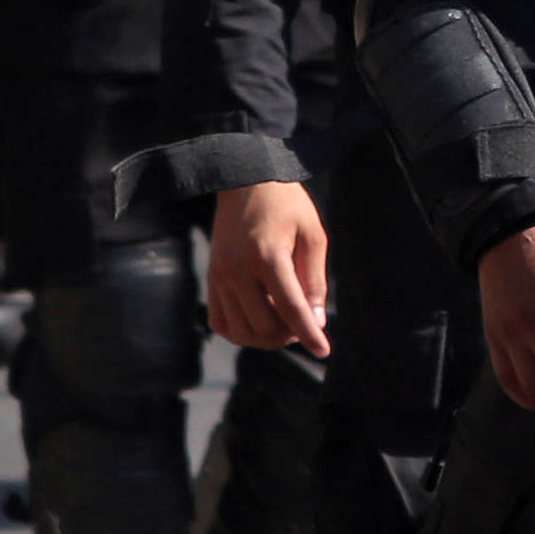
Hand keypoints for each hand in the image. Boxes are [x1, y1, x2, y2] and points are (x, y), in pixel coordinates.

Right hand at [208, 178, 329, 354]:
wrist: (246, 182)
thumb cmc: (287, 205)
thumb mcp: (312, 235)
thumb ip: (315, 280)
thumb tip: (316, 321)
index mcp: (268, 256)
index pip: (291, 309)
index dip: (310, 335)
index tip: (323, 352)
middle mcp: (238, 270)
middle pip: (266, 327)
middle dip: (290, 335)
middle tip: (304, 322)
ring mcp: (220, 277)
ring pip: (242, 331)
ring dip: (267, 337)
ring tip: (284, 321)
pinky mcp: (211, 279)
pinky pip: (220, 323)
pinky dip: (241, 332)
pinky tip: (259, 321)